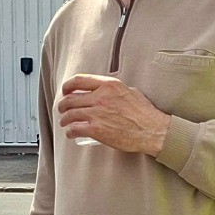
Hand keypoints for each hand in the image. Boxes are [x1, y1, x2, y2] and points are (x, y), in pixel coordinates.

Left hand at [57, 74, 171, 154]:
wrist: (152, 130)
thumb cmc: (145, 113)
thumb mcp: (130, 91)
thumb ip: (115, 89)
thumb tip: (105, 90)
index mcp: (108, 85)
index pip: (79, 80)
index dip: (67, 86)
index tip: (65, 91)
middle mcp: (100, 97)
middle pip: (70, 99)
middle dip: (62, 105)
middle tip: (62, 110)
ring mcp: (97, 113)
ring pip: (69, 114)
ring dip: (64, 119)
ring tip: (65, 123)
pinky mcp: (97, 130)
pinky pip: (75, 129)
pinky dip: (69, 132)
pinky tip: (70, 134)